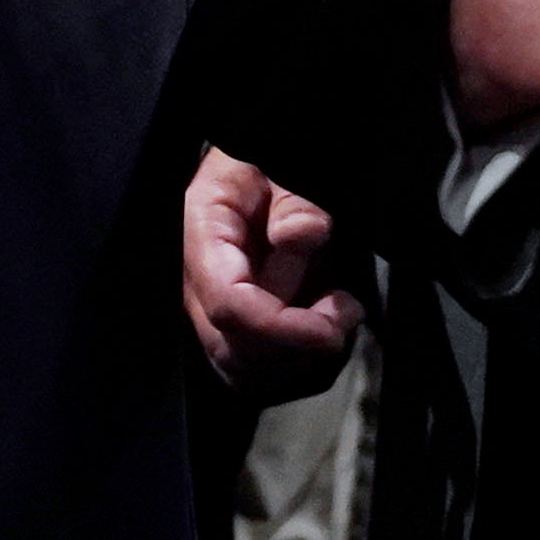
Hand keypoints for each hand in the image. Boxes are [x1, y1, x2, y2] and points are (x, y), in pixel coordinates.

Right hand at [182, 149, 362, 402]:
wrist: (242, 176)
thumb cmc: (258, 171)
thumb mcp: (274, 165)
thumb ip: (293, 198)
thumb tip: (304, 233)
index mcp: (200, 237)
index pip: (230, 305)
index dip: (285, 327)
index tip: (339, 318)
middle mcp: (193, 286)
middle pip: (234, 352)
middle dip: (298, 346)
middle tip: (346, 309)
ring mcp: (205, 315)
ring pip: (245, 373)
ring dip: (300, 357)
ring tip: (334, 311)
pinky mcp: (226, 333)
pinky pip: (256, 374)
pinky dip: (296, 363)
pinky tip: (318, 326)